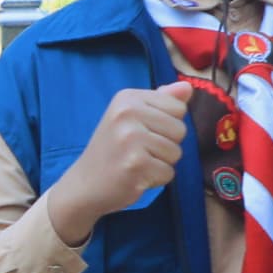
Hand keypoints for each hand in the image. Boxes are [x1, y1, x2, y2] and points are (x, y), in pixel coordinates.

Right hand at [42, 82, 200, 242]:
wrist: (84, 184)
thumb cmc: (113, 149)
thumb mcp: (131, 117)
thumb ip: (161, 101)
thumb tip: (187, 87)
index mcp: (127, 98)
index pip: (178, 107)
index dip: (167, 125)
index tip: (142, 132)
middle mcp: (127, 113)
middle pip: (180, 129)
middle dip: (166, 145)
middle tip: (139, 151)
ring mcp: (131, 139)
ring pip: (176, 153)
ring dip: (161, 163)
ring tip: (137, 163)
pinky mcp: (136, 164)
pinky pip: (168, 172)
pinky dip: (155, 179)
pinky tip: (135, 176)